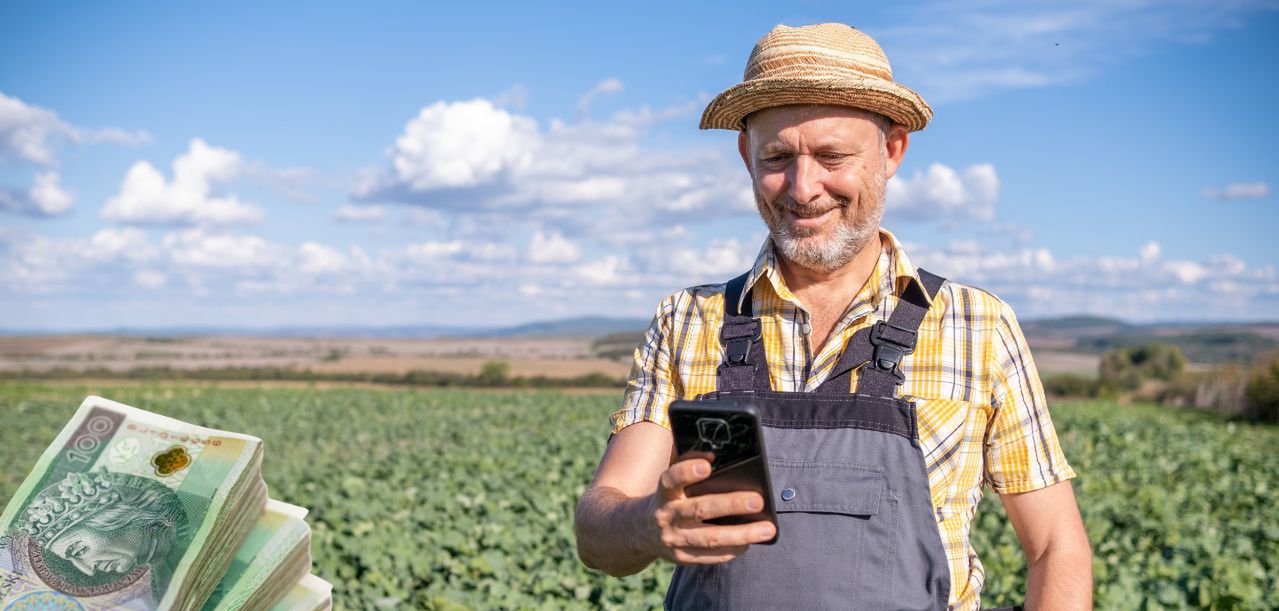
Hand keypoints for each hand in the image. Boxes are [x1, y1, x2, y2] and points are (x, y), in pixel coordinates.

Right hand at [642, 451, 776, 564]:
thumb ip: (687, 461)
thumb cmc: (667, 497)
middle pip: (699, 510)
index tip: (708, 465)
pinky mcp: (680, 558)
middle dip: (730, 504)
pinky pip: (709, 557)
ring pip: (710, 538)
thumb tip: (713, 454)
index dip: (687, 471)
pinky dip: (731, 550)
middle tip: (758, 500)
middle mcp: (666, 515)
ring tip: (767, 529)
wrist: (637, 531)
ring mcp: (673, 539)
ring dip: (741, 534)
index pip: (671, 479)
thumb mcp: (669, 479)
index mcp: (663, 492)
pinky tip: (750, 543)